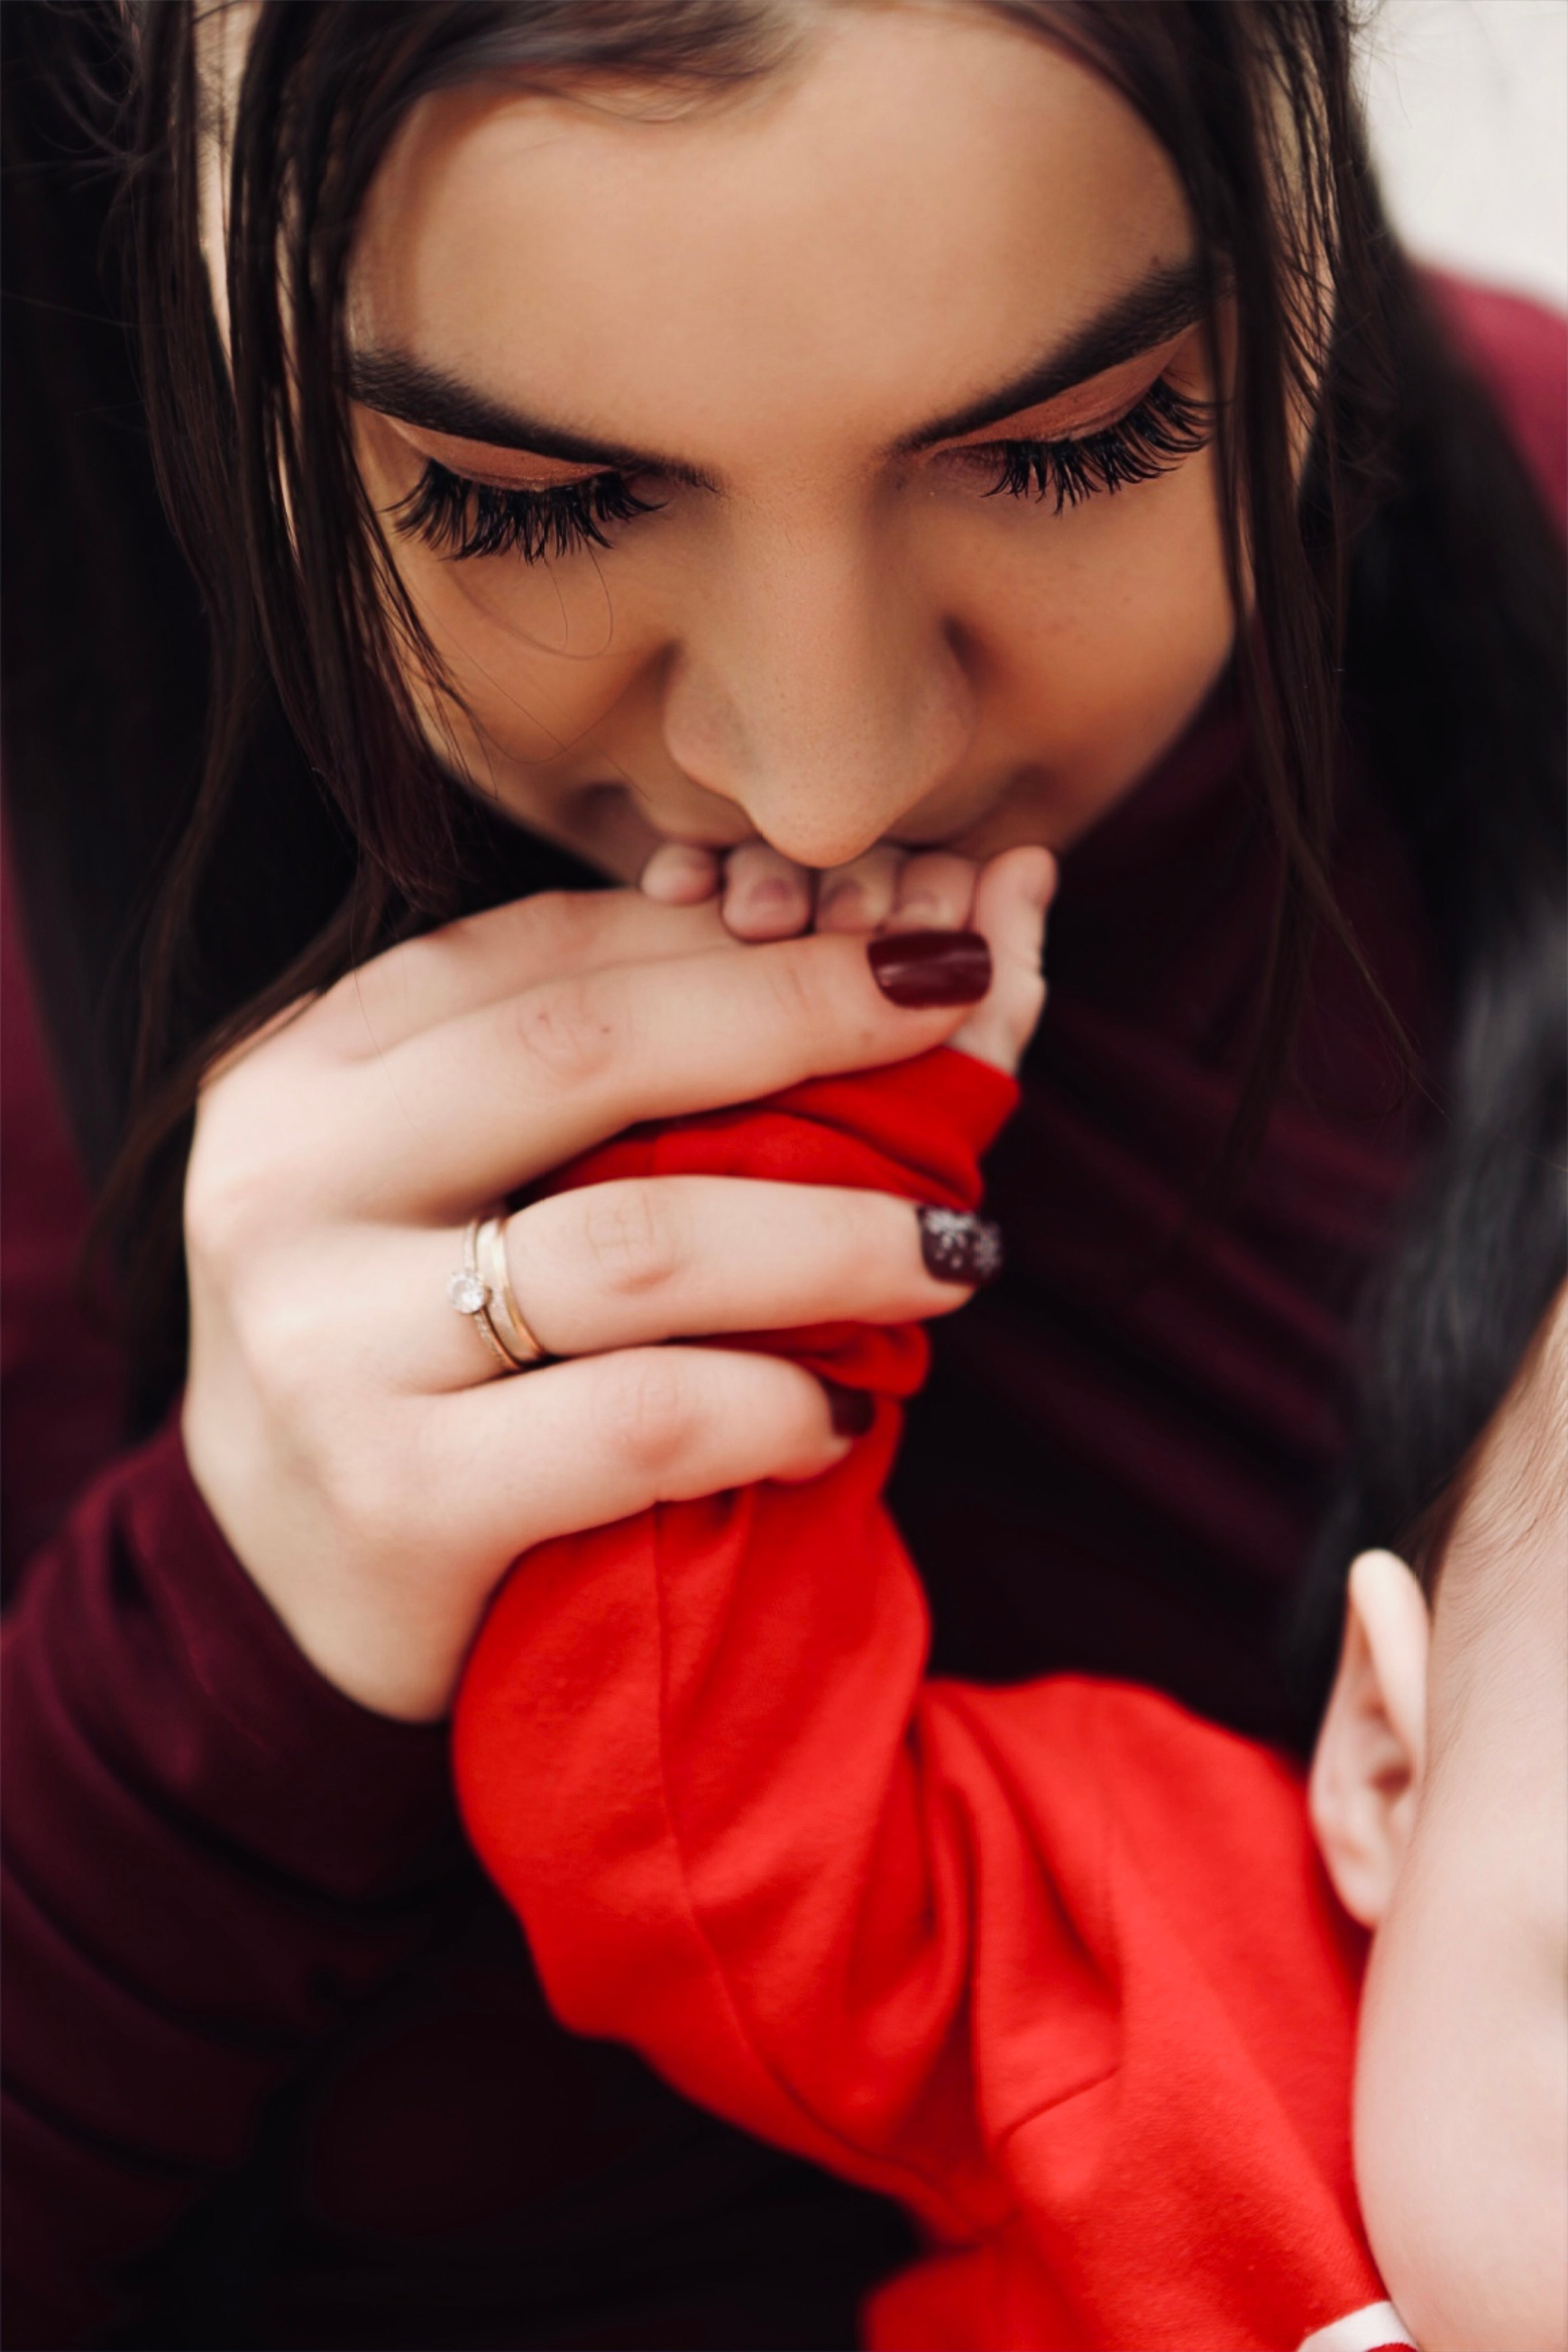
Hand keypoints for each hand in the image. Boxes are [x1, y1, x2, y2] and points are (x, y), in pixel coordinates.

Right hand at [181, 851, 1051, 1721]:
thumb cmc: (417, 1346)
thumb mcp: (453, 1177)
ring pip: (638, 1240)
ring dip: (836, 1236)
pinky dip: (777, 1402)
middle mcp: (286, 1184)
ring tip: (953, 1253)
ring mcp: (328, 1347)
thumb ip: (600, 1072)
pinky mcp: (399, 1498)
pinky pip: (647, 1417)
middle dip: (804, 1013)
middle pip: (585, 1049)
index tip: (904, 940)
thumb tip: (858, 936)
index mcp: (303, 1072)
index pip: (545, 953)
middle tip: (963, 1007)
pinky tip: (842, 1414)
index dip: (741, 937)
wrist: (290, 1585)